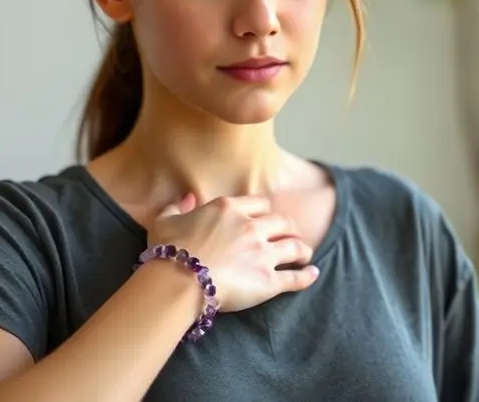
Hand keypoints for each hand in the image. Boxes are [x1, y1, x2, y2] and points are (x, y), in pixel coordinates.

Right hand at [148, 193, 319, 311]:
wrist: (178, 280)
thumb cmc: (168, 251)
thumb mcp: (165, 221)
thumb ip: (177, 207)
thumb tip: (186, 198)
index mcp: (229, 209)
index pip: (259, 204)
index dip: (266, 212)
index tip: (267, 218)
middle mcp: (251, 227)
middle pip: (282, 222)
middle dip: (289, 228)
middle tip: (290, 235)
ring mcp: (262, 254)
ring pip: (294, 246)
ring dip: (302, 249)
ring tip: (305, 254)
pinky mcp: (268, 281)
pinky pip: (295, 277)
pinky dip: (306, 276)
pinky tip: (313, 274)